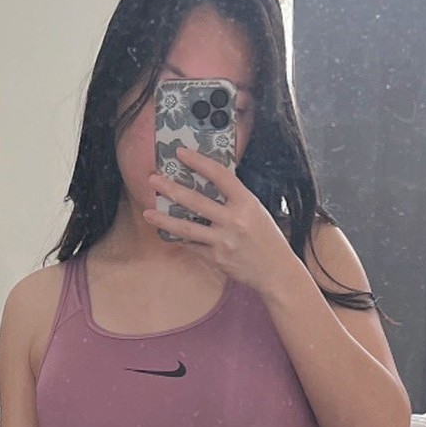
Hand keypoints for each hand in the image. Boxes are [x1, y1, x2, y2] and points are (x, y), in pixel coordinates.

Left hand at [143, 150, 301, 296]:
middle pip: (195, 200)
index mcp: (247, 204)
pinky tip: (169, 233)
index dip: (198, 162)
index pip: (219, 175)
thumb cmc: (268, 240)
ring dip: (163, 219)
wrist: (277, 273)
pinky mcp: (217, 258)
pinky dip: (181, 239)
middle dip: (170, 188)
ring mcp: (224, 241)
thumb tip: (208, 184)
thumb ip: (235, 199)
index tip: (181, 153)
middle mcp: (234, 221)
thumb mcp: (257, 212)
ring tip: (148, 213)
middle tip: (153, 180)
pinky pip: (193, 246)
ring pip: (185, 228)